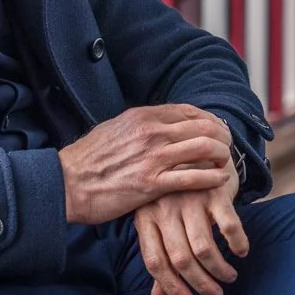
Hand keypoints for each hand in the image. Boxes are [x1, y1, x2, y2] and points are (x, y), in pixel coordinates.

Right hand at [58, 105, 233, 225]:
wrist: (66, 183)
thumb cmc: (88, 159)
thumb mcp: (114, 129)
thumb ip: (139, 125)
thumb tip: (157, 123)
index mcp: (142, 116)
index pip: (189, 111)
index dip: (209, 120)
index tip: (217, 130)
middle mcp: (151, 132)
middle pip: (204, 126)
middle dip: (222, 136)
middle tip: (228, 146)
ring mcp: (153, 158)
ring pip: (204, 148)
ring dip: (222, 155)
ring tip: (226, 163)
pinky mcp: (152, 184)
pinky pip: (193, 177)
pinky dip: (212, 178)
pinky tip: (219, 181)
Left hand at [133, 154, 248, 294]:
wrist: (195, 144)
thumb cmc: (175, 190)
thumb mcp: (159, 218)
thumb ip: (159, 254)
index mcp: (145, 217)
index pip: (154, 262)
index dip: (171, 288)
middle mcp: (164, 208)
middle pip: (180, 260)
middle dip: (200, 284)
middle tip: (215, 294)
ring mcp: (189, 198)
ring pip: (203, 249)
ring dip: (219, 269)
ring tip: (229, 277)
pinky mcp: (214, 190)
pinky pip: (228, 226)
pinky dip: (237, 244)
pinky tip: (241, 252)